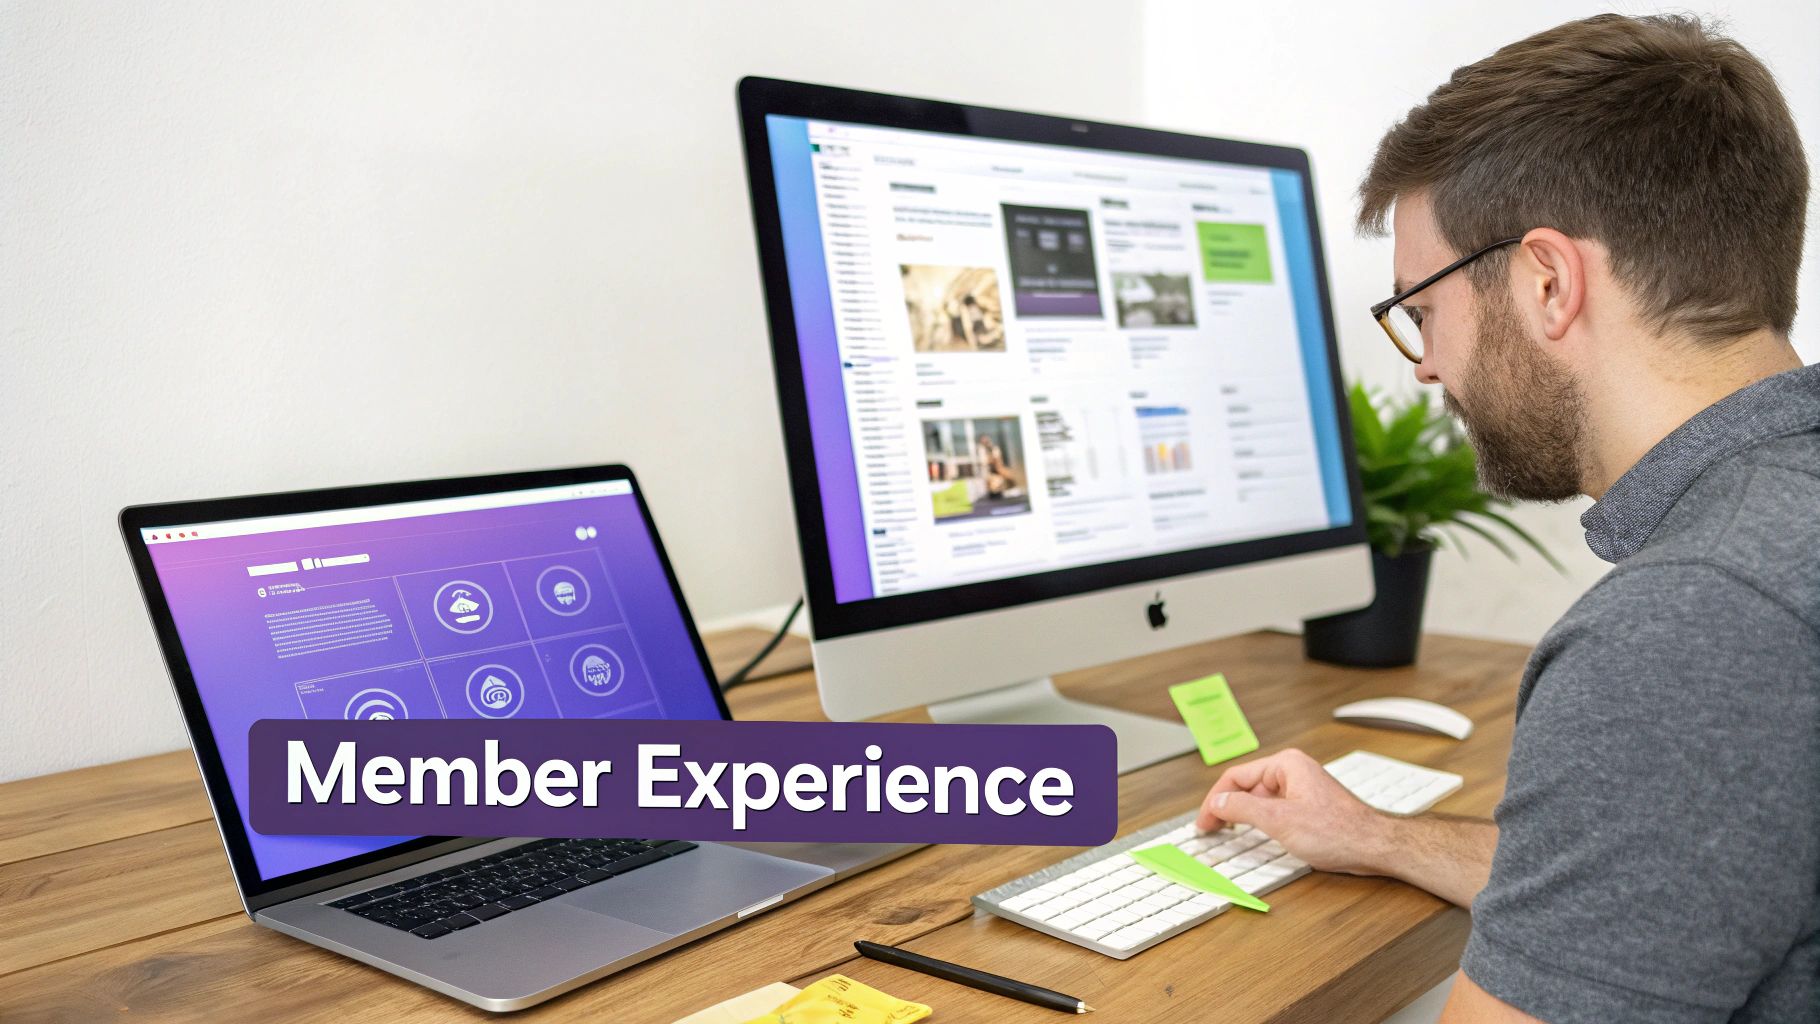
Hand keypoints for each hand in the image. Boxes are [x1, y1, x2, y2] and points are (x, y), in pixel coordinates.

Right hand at [1194, 748, 1391, 874]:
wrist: (1375, 846)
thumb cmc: (1339, 831)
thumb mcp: (1279, 820)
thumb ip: (1242, 809)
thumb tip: (1217, 804)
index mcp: (1286, 765)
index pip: (1235, 777)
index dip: (1214, 800)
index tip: (1204, 821)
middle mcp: (1294, 772)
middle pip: (1246, 787)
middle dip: (1226, 808)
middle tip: (1210, 828)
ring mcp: (1302, 789)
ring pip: (1260, 799)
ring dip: (1241, 815)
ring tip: (1225, 831)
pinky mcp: (1308, 807)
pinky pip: (1274, 809)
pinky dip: (1258, 821)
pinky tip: (1253, 834)